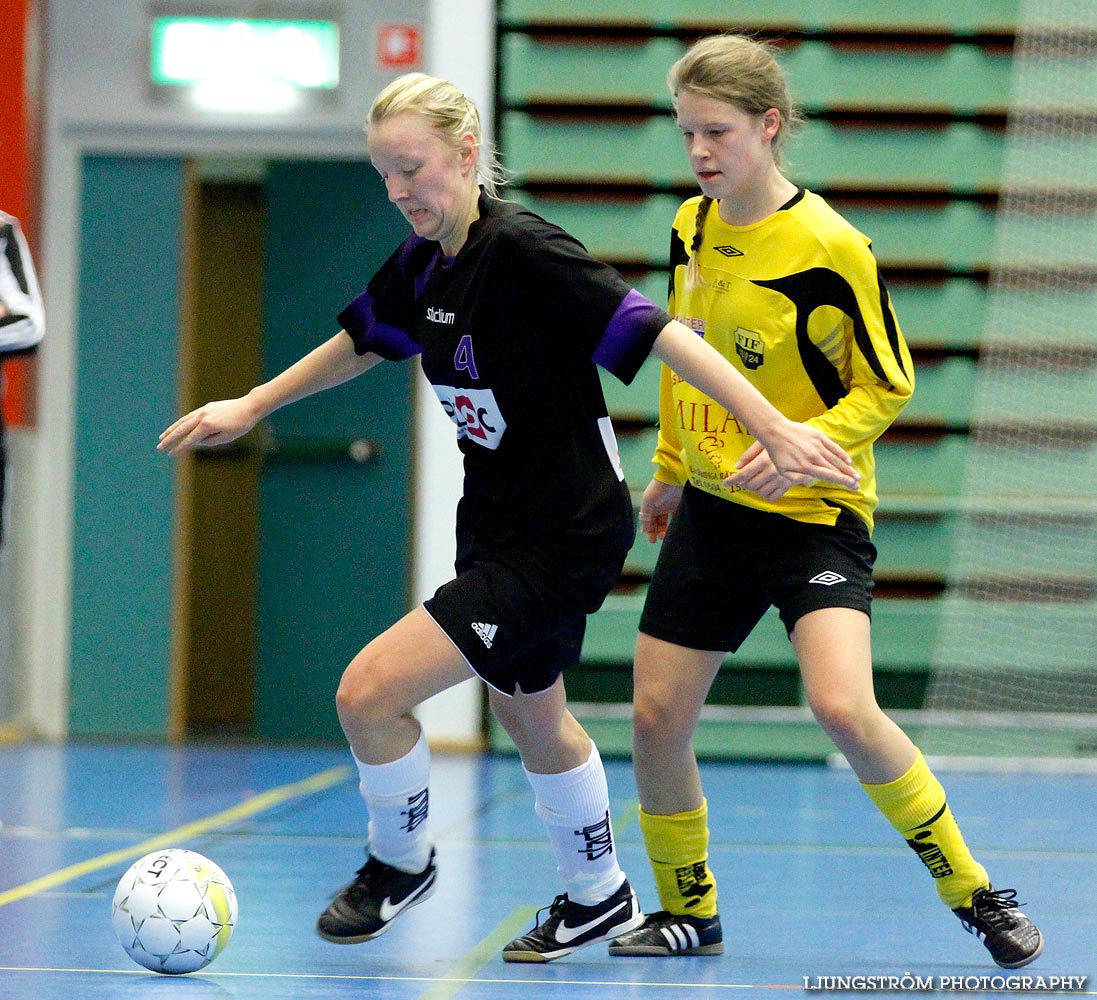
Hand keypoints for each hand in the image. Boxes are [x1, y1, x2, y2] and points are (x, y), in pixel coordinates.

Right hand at [157, 397, 258, 455]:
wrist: (249, 407)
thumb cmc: (240, 425)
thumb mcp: (226, 438)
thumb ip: (209, 441)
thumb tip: (196, 442)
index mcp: (207, 426)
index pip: (190, 439)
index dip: (180, 448)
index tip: (171, 454)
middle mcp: (202, 416)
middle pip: (181, 429)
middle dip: (169, 439)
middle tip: (159, 447)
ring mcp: (203, 410)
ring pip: (183, 421)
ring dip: (171, 429)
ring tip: (161, 437)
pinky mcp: (206, 407)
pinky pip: (190, 416)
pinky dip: (181, 422)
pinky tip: (176, 427)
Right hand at [637, 478, 683, 542]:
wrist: (674, 478)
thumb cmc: (658, 490)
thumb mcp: (648, 502)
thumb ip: (646, 516)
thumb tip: (643, 529)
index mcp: (650, 506)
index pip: (649, 522)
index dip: (649, 531)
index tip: (652, 540)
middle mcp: (659, 507)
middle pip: (657, 523)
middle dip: (658, 532)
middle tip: (660, 538)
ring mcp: (670, 506)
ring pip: (667, 522)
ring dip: (666, 530)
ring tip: (667, 536)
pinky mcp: (680, 506)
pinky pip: (677, 518)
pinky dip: (675, 525)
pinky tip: (675, 530)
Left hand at [723, 441, 794, 499]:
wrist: (804, 446)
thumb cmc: (781, 441)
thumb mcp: (763, 443)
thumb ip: (749, 455)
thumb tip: (737, 466)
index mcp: (764, 460)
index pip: (744, 474)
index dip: (732, 480)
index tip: (725, 483)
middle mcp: (772, 472)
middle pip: (750, 485)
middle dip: (743, 483)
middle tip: (741, 479)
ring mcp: (780, 479)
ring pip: (760, 491)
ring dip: (753, 489)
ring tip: (752, 482)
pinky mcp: (788, 485)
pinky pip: (773, 496)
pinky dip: (765, 494)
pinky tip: (763, 487)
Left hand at [743, 418, 858, 490]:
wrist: (776, 432)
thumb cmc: (778, 454)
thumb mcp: (783, 471)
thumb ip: (797, 478)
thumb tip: (812, 481)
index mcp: (806, 467)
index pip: (829, 476)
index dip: (842, 481)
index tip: (852, 486)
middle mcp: (814, 457)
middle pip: (835, 469)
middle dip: (848, 478)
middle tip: (857, 485)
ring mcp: (817, 445)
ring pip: (836, 459)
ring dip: (847, 468)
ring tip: (856, 475)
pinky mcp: (818, 436)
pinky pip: (833, 446)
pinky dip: (841, 454)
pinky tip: (848, 460)